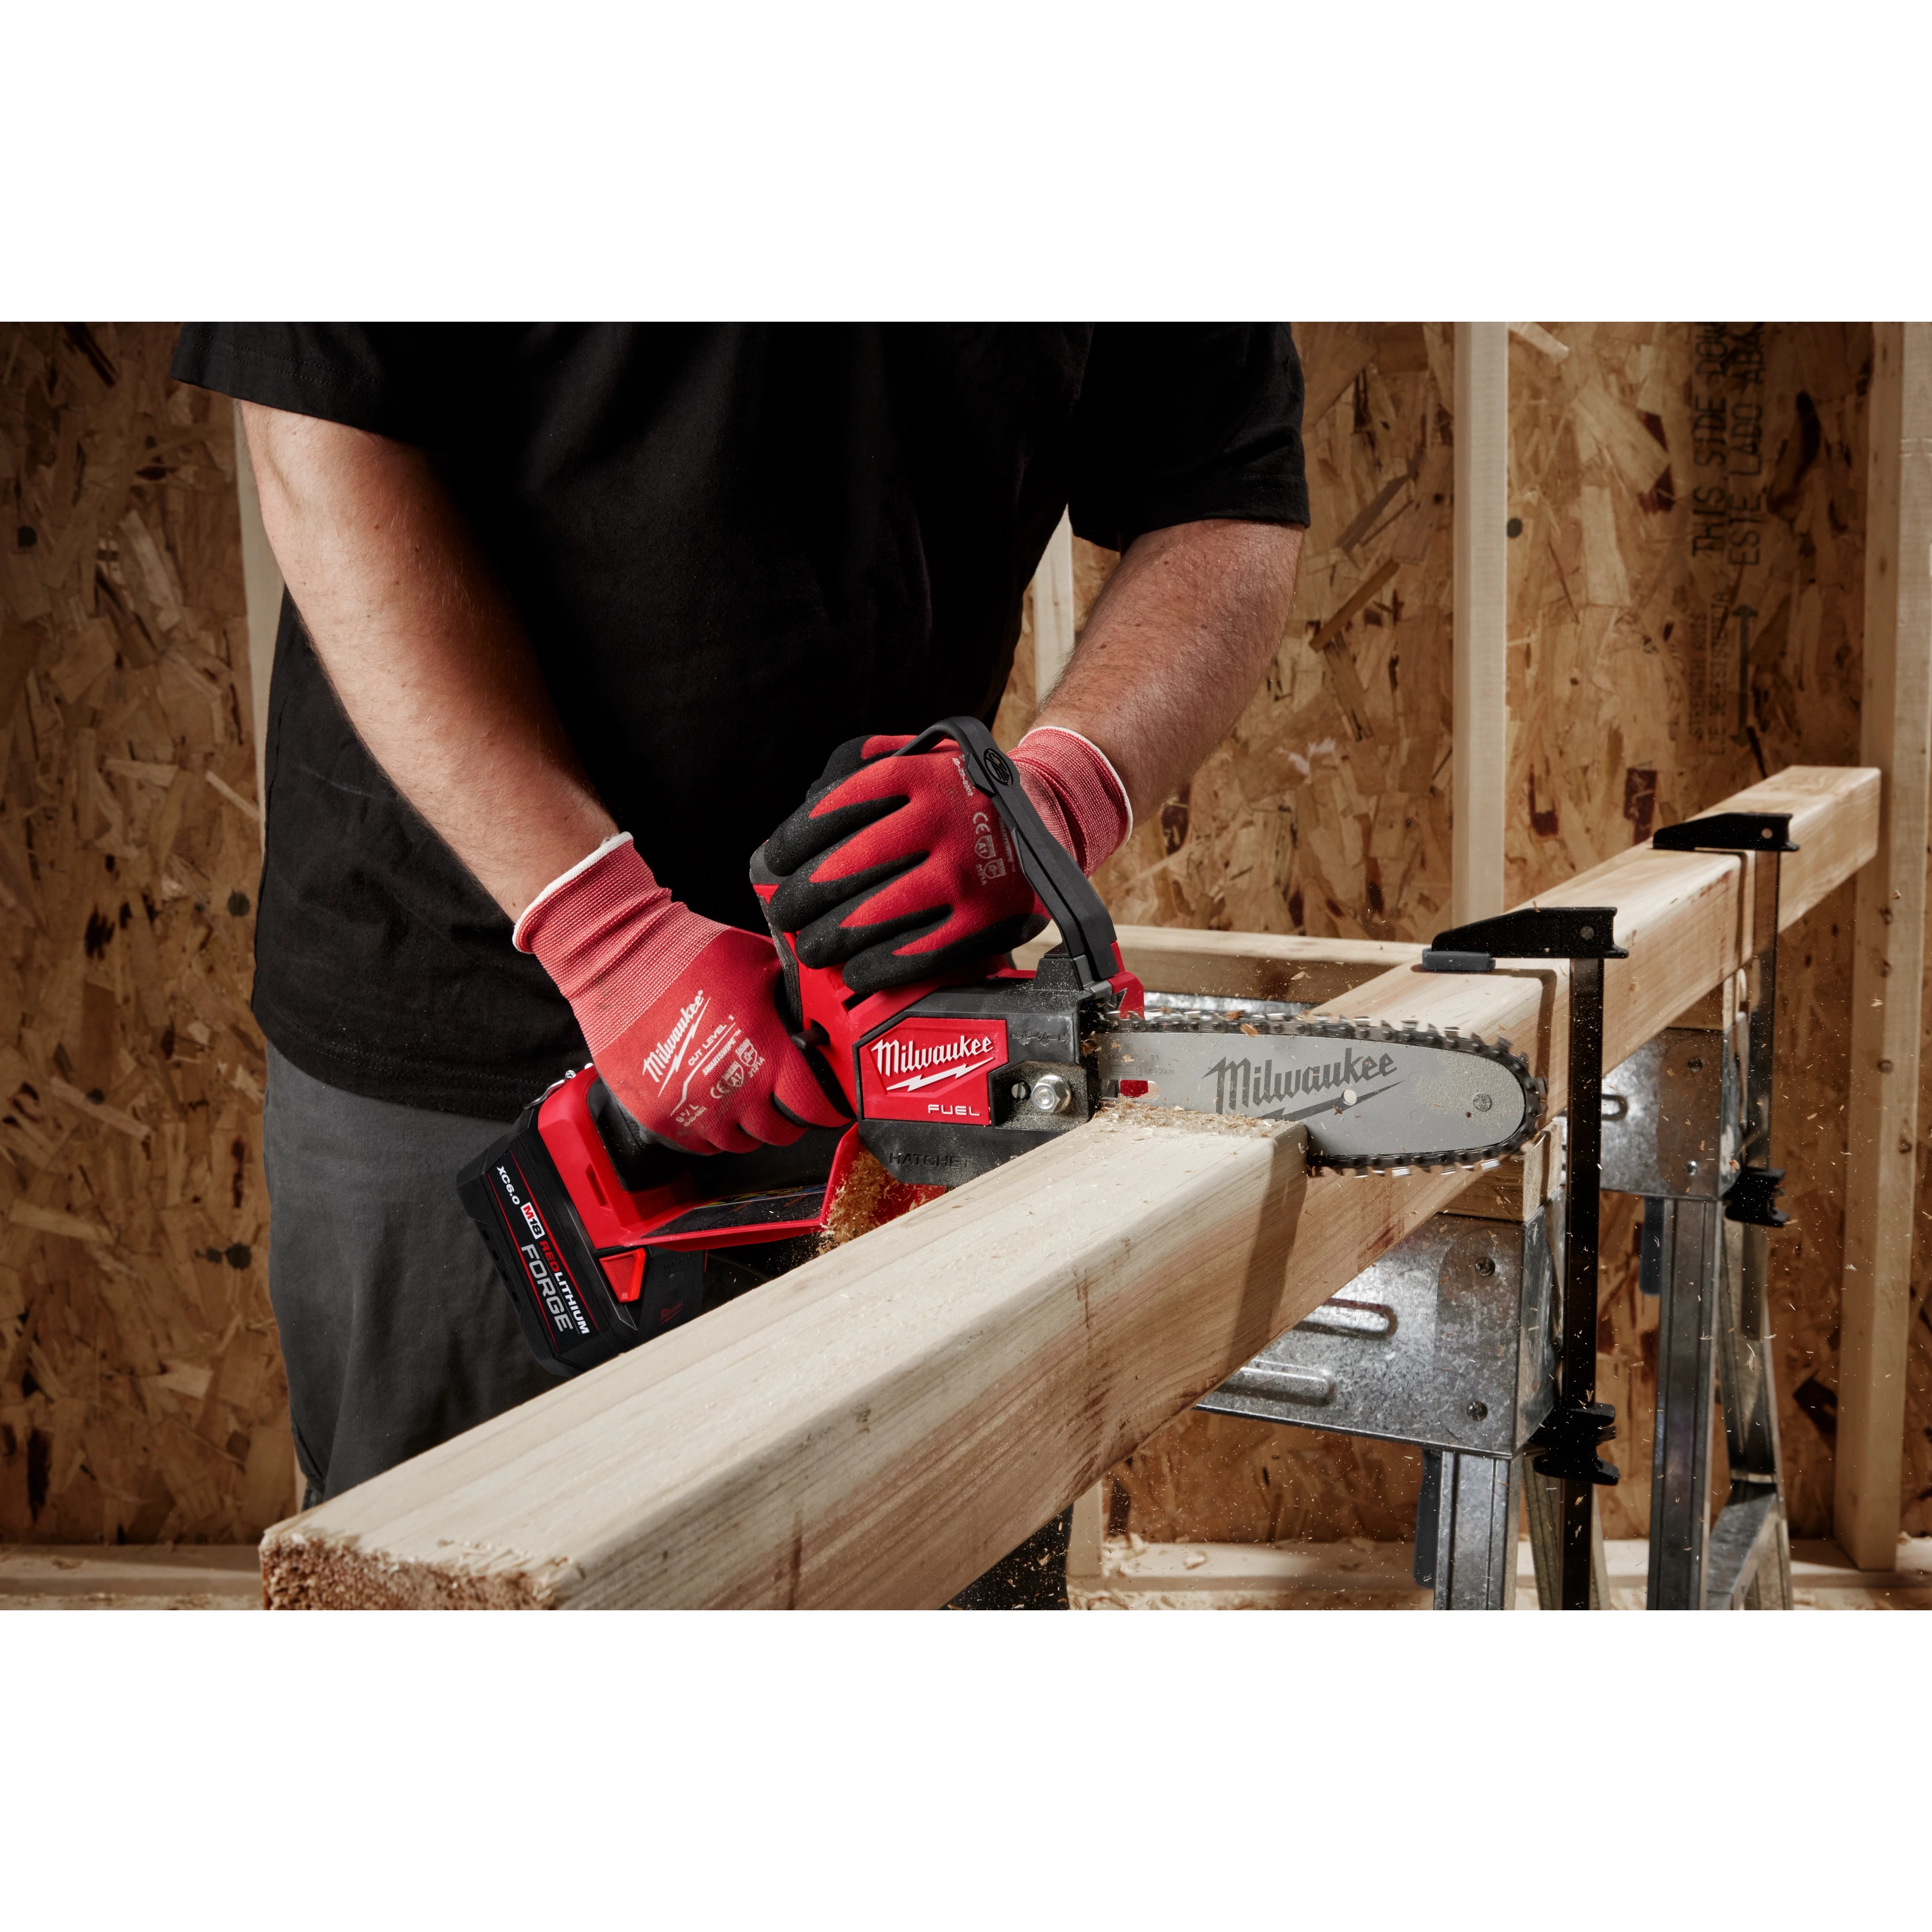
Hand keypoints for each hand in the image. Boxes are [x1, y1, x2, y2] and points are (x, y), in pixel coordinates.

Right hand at [516, 835, 847, 1153]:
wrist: (617, 958)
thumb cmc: (689, 953)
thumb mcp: (760, 961)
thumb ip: (795, 995)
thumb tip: (826, 1012)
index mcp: (765, 1049)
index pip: (814, 1105)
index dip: (825, 1105)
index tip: (827, 1100)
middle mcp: (732, 1087)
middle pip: (779, 1132)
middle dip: (788, 1116)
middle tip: (783, 1095)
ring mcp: (693, 1108)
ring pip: (740, 1143)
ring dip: (748, 1125)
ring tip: (744, 1094)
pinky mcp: (659, 1116)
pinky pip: (700, 1146)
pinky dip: (710, 1131)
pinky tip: (710, 1101)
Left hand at [761, 727, 1129, 995]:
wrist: (1048, 820)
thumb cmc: (961, 793)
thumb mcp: (922, 757)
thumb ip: (863, 766)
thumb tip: (805, 803)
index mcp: (921, 776)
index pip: (838, 809)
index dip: (797, 840)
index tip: (775, 860)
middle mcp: (944, 820)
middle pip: (849, 867)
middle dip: (804, 898)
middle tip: (786, 913)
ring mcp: (967, 872)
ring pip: (878, 914)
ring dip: (832, 937)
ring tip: (811, 947)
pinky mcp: (988, 918)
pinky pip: (920, 952)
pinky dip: (880, 967)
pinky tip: (856, 972)